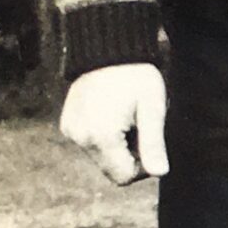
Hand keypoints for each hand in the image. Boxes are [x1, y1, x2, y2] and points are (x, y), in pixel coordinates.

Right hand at [58, 62, 168, 183]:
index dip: (142, 168)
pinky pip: (89, 143)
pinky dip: (103, 137)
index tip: (150, 143)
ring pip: (100, 157)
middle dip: (129, 157)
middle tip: (140, 127)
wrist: (107, 50)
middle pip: (110, 169)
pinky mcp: (67, 124)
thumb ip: (154, 143)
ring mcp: (70, 131)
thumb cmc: (136, 76)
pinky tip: (113, 114)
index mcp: (101, 136)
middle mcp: (80, 137)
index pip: (123, 177)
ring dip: (117, 147)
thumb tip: (160, 173)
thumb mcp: (152, 108)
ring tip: (126, 118)